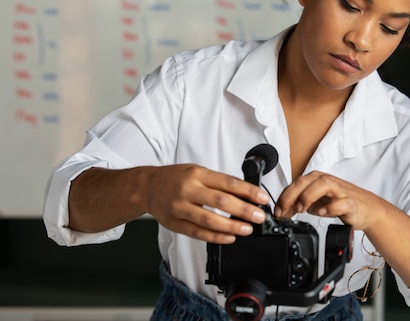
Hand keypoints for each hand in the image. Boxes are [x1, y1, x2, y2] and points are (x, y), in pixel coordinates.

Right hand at [143, 164, 269, 243]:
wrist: (147, 187)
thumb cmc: (175, 178)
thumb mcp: (197, 171)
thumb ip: (218, 182)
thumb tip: (245, 194)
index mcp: (197, 174)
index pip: (227, 182)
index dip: (247, 191)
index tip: (261, 198)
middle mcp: (188, 190)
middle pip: (220, 201)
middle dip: (244, 210)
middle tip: (258, 217)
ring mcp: (180, 207)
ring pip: (209, 220)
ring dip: (231, 226)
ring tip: (247, 229)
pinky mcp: (175, 223)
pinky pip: (197, 233)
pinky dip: (215, 237)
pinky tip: (229, 238)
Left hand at [274, 171, 375, 230]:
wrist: (367, 209)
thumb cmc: (340, 203)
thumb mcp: (315, 204)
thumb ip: (298, 204)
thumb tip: (282, 211)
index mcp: (316, 179)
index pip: (295, 183)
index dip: (283, 198)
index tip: (277, 212)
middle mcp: (327, 181)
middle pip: (305, 181)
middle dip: (291, 196)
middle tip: (284, 211)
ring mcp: (340, 190)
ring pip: (323, 184)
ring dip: (309, 196)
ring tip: (301, 209)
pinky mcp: (351, 202)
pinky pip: (342, 202)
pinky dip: (331, 207)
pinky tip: (323, 213)